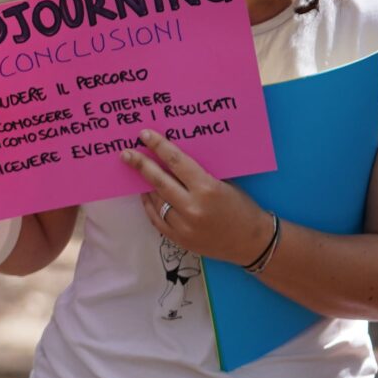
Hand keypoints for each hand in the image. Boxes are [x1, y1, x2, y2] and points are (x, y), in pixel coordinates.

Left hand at [122, 130, 270, 262]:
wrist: (252, 242)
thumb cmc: (242, 208)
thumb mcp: (224, 184)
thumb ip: (198, 174)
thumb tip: (172, 160)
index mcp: (207, 189)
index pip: (176, 162)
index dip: (159, 146)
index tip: (144, 135)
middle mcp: (192, 207)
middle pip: (159, 181)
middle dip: (140, 164)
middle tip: (125, 153)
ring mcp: (183, 226)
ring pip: (155, 200)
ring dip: (145, 185)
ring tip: (137, 173)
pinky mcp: (178, 239)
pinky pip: (155, 218)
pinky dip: (149, 204)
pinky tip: (146, 194)